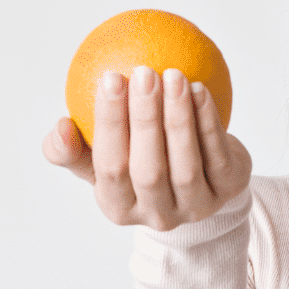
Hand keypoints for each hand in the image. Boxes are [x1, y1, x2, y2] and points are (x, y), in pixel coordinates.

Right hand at [43, 66, 251, 230]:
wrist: (202, 179)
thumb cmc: (139, 161)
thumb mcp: (100, 159)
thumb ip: (73, 148)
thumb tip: (60, 127)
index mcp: (118, 207)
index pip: (109, 168)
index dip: (109, 124)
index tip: (110, 77)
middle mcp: (157, 215)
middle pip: (148, 170)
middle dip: (145, 120)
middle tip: (144, 73)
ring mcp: (196, 207)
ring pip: (186, 166)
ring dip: (179, 119)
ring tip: (174, 76)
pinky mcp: (228, 191)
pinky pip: (217, 155)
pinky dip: (209, 122)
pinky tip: (199, 90)